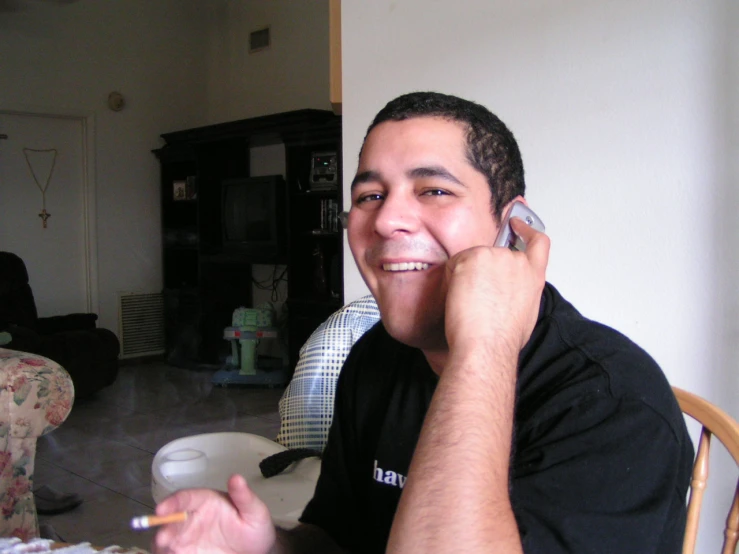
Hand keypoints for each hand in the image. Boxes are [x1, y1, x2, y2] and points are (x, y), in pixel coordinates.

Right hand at [153, 474, 275, 553]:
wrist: (257, 553)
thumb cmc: (255, 527)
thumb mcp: (255, 511)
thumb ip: (244, 497)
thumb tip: (236, 477)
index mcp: (204, 501)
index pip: (185, 498)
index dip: (172, 502)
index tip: (162, 509)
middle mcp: (192, 518)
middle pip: (171, 520)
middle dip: (164, 528)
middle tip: (163, 539)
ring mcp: (188, 538)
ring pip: (167, 539)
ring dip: (162, 544)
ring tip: (165, 548)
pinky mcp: (187, 553)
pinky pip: (172, 553)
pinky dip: (168, 553)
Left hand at [443, 217, 549, 356]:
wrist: (486, 344)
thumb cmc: (503, 338)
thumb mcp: (525, 312)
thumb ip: (521, 290)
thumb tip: (510, 290)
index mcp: (533, 275)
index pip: (538, 242)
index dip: (527, 229)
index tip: (517, 222)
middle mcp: (516, 261)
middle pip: (494, 254)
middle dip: (480, 270)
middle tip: (474, 296)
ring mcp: (494, 256)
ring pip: (472, 259)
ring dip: (467, 276)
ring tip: (471, 303)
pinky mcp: (472, 257)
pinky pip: (455, 263)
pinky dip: (452, 278)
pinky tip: (461, 297)